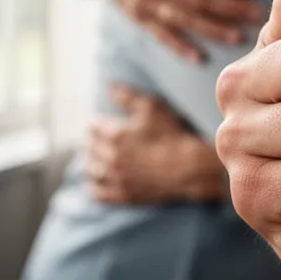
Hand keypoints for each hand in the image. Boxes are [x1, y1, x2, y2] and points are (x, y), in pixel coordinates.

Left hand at [86, 84, 225, 203]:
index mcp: (116, 135)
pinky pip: (98, 192)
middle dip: (93, 140)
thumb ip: (127, 97)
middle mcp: (111, 158)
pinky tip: (96, 180)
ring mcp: (116, 178)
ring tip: (97, 156)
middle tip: (99, 137)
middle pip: (90, 147)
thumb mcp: (152, 108)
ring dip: (92, 161)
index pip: (93, 127)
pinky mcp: (123, 194)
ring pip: (91, 169)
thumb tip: (109, 87)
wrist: (190, 167)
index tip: (101, 122)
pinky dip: (93, 185)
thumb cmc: (173, 135)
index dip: (97, 123)